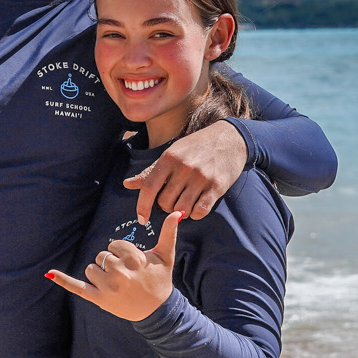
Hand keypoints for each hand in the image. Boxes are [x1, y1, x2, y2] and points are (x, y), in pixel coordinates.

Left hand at [47, 212, 182, 321]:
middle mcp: (120, 273)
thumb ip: (169, 232)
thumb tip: (176, 212)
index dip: (122, 253)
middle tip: (126, 276)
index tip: (133, 264)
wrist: (158, 311)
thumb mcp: (166, 256)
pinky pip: (77, 287)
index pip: (115, 245)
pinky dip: (63, 280)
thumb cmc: (160, 280)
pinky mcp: (99, 299)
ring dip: (100, 273)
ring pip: (91, 268)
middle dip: (111, 263)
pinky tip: (49, 274)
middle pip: (102, 256)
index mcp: (134, 260)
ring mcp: (108, 287)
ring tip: (116, 284)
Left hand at [124, 121, 245, 222]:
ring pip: (181, 210)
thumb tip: (127, 184)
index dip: (142, 206)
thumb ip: (150, 172)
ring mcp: (201, 177)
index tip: (141, 219)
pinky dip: (196, 213)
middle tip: (173, 199)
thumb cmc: (196, 147)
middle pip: (165, 202)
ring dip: (181, 212)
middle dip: (166, 207)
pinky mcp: (217, 187)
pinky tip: (197, 205)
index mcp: (169, 158)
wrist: (230, 138)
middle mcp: (184, 168)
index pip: (149, 187)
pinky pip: (200, 211)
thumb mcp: (172, 154)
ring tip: (185, 202)